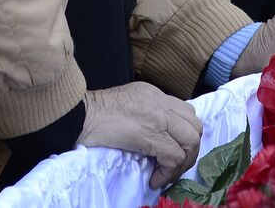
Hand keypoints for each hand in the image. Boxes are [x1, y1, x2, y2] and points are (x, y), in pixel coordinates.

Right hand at [78, 82, 202, 188]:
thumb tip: (153, 137)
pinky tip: (155, 179)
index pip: (186, 112)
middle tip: (173, 166)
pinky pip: (174, 156)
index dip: (184, 135)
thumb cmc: (93, 113)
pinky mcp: (150, 135)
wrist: (80, 114)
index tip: (173, 151)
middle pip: (194, 125)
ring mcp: (158, 117)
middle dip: (189, 150)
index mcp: (155, 95)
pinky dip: (168, 171)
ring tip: (165, 174)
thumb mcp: (126, 104)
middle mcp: (161, 102)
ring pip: (191, 140)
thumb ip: (144, 114)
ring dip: (182, 162)